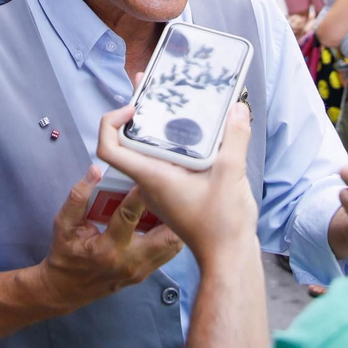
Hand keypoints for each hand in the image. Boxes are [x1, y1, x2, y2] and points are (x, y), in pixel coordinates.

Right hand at [36, 166, 183, 307]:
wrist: (67, 290)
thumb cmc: (66, 254)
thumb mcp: (64, 225)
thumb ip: (78, 197)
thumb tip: (94, 171)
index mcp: (107, 249)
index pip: (129, 216)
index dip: (139, 194)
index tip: (147, 175)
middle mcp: (129, 262)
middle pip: (166, 236)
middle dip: (169, 211)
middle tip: (167, 189)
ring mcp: (140, 270)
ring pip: (172, 244)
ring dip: (173, 222)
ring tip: (167, 201)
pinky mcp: (146, 273)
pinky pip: (168, 251)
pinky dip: (169, 233)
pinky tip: (162, 218)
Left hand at [97, 103, 256, 261]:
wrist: (229, 259)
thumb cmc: (222, 227)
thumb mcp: (231, 176)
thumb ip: (234, 139)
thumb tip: (237, 110)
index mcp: (153, 176)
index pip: (110, 148)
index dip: (111, 122)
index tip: (132, 106)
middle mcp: (152, 181)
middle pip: (131, 142)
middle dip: (140, 112)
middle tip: (154, 87)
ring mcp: (164, 187)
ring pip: (151, 151)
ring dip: (159, 125)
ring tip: (175, 101)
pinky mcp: (178, 190)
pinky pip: (168, 160)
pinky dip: (176, 142)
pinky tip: (198, 131)